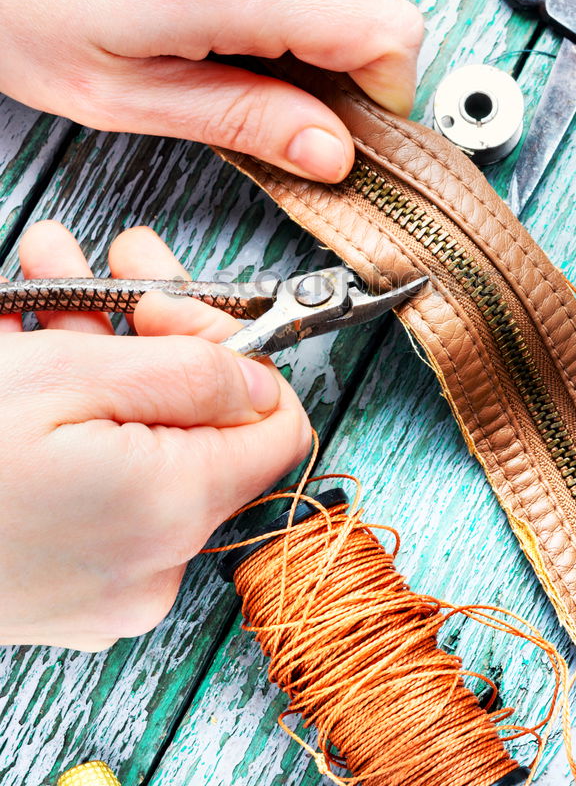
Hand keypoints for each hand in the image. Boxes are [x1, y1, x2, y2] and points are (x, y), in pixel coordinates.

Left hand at [0, 0, 423, 182]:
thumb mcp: (126, 94)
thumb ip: (242, 121)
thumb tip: (330, 149)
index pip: (389, 33)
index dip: (389, 91)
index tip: (357, 119)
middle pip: (359, 3)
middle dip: (328, 58)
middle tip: (252, 79)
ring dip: (299, 4)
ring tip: (218, 21)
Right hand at [0, 221, 310, 650]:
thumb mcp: (68, 376)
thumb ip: (190, 371)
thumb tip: (258, 377)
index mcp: (174, 509)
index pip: (275, 425)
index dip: (242, 351)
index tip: (181, 307)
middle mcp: (153, 561)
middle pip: (200, 425)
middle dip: (158, 329)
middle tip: (116, 265)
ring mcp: (107, 581)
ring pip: (141, 443)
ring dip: (104, 352)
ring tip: (51, 276)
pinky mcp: (65, 583)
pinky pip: (100, 481)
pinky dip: (76, 414)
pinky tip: (28, 342)